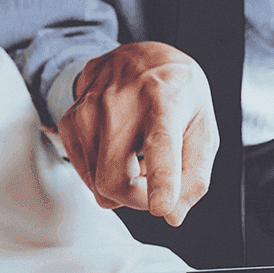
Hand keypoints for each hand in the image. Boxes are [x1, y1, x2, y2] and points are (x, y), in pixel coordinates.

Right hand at [57, 41, 218, 225]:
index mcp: (164, 100)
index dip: (161, 180)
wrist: (139, 57)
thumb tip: (173, 215)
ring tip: (139, 159)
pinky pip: (86, 177)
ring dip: (124, 186)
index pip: (160, 144)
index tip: (161, 206)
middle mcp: (121, 102)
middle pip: (116, 181)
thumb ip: (195, 176)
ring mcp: (89, 111)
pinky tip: (120, 153)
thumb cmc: (176, 94)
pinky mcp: (70, 122)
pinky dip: (106, 175)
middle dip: (138, 200)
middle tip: (156, 189)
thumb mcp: (203, 129)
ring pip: (98, 186)